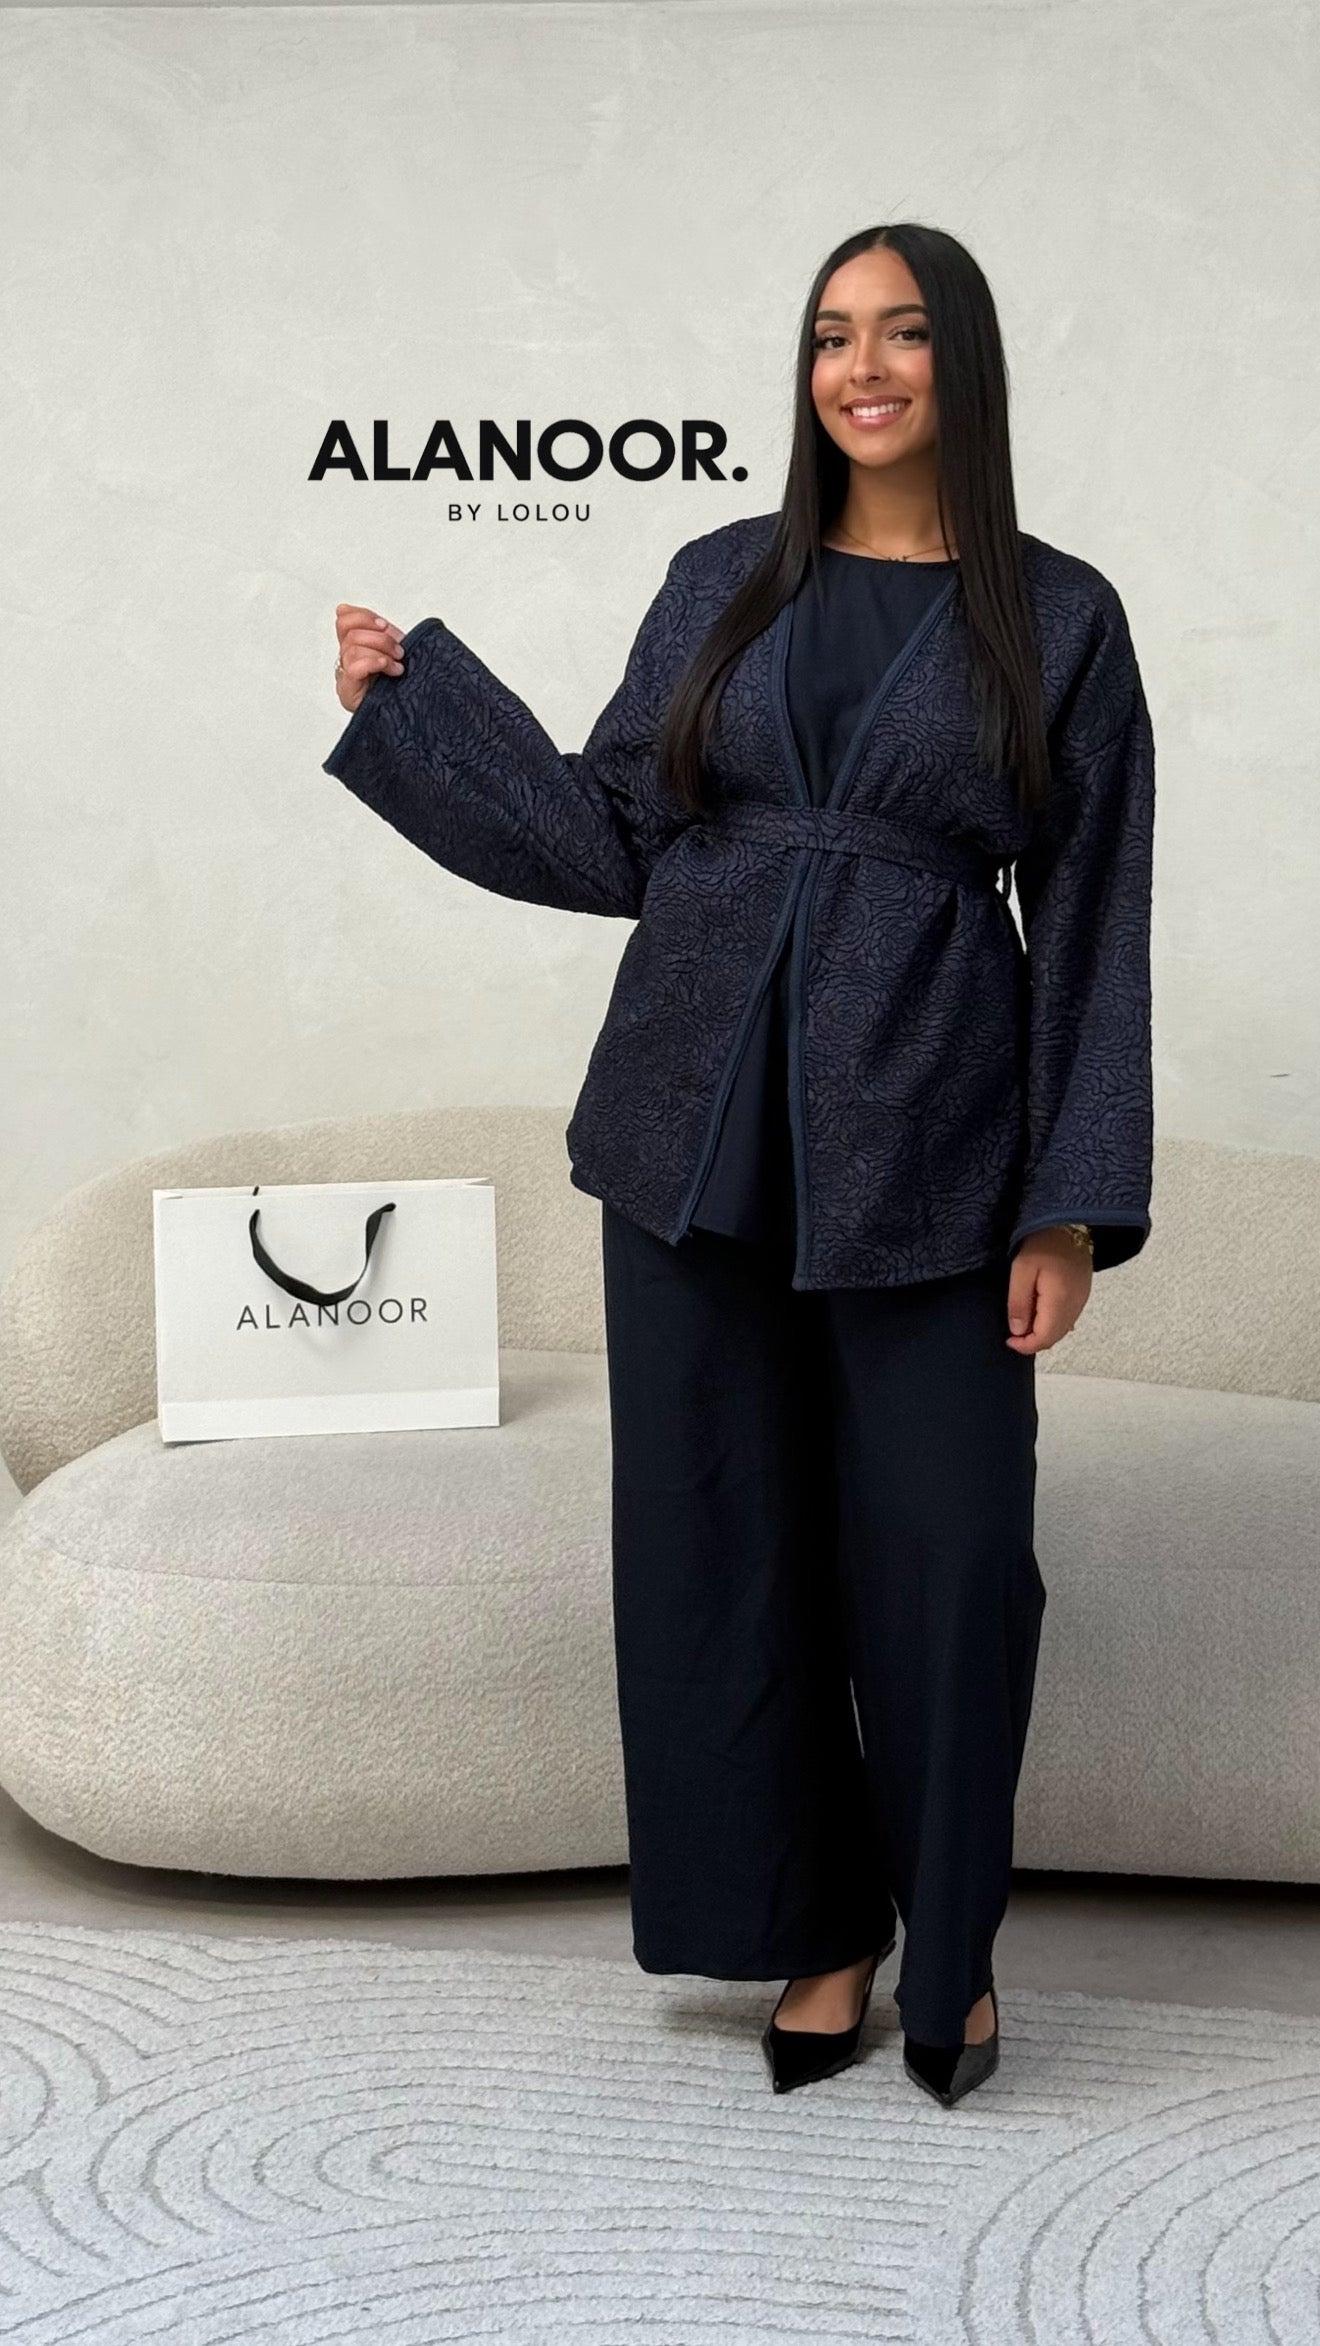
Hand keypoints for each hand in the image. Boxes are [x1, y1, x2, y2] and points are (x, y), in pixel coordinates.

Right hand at [334, 604, 406, 712]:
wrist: (402, 718)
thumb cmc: (398, 687)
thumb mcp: (394, 653)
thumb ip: (385, 636)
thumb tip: (379, 621)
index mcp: (354, 648)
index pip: (345, 621)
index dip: (364, 617)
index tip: (384, 625)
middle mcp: (346, 660)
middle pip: (351, 633)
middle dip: (380, 638)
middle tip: (399, 651)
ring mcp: (345, 676)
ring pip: (353, 648)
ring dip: (381, 652)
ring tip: (398, 664)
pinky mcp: (348, 691)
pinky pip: (354, 667)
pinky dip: (374, 662)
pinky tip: (390, 669)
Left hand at [1005, 1227, 1092, 1353]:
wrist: (1070, 1221)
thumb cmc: (1043, 1242)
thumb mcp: (1021, 1270)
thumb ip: (1018, 1302)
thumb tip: (1017, 1331)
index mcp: (1059, 1301)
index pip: (1044, 1338)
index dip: (1025, 1346)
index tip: (1008, 1340)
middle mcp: (1075, 1305)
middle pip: (1054, 1338)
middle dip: (1033, 1341)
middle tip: (1013, 1332)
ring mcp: (1081, 1300)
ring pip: (1062, 1330)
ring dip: (1043, 1332)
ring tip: (1023, 1321)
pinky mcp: (1082, 1293)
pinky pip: (1069, 1318)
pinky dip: (1053, 1323)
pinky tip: (1040, 1313)